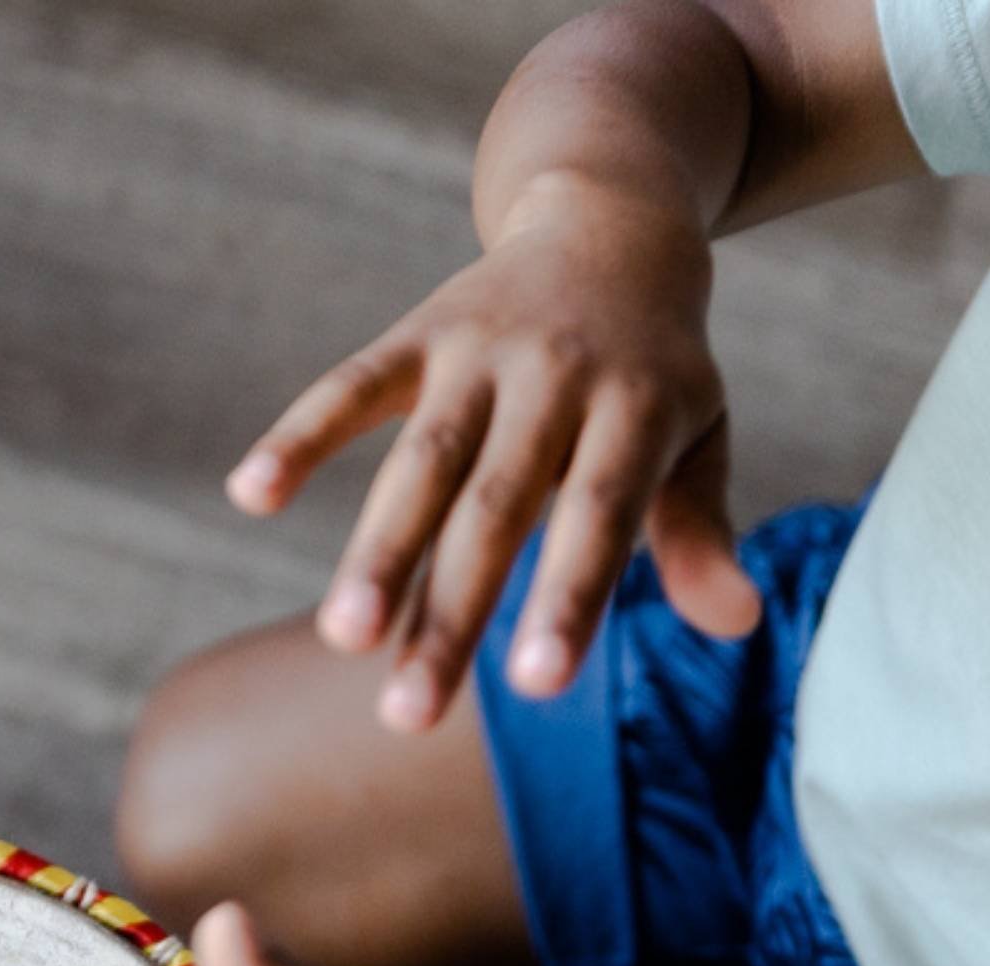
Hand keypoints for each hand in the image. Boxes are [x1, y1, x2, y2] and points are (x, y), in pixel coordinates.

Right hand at [224, 176, 762, 733]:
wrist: (613, 226)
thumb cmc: (657, 372)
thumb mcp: (698, 436)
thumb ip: (700, 528)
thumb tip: (738, 623)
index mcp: (638, 407)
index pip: (600, 518)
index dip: (568, 598)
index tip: (536, 687)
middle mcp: (555, 376)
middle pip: (496, 508)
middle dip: (450, 612)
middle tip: (408, 715)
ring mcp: (479, 351)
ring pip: (421, 461)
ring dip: (377, 551)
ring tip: (342, 639)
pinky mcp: (418, 334)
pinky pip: (352, 384)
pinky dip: (300, 434)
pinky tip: (250, 492)